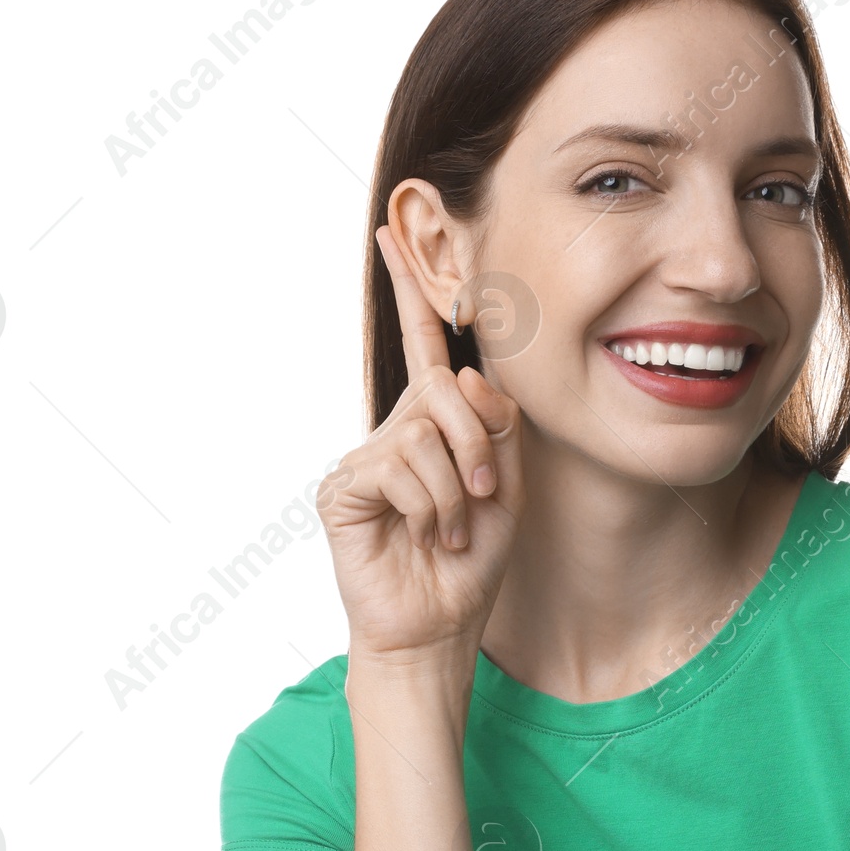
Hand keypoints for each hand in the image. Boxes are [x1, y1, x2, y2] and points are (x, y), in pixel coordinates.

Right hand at [317, 225, 525, 666]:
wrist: (440, 623)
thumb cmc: (471, 559)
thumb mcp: (506, 487)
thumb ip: (496, 426)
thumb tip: (465, 376)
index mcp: (436, 424)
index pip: (426, 347)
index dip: (412, 290)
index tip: (395, 227)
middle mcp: (396, 430)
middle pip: (445, 388)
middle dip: (478, 445)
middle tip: (482, 498)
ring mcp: (365, 456)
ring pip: (424, 432)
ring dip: (454, 489)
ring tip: (449, 530)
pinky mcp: (343, 487)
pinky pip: (396, 465)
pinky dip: (426, 505)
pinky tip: (422, 535)